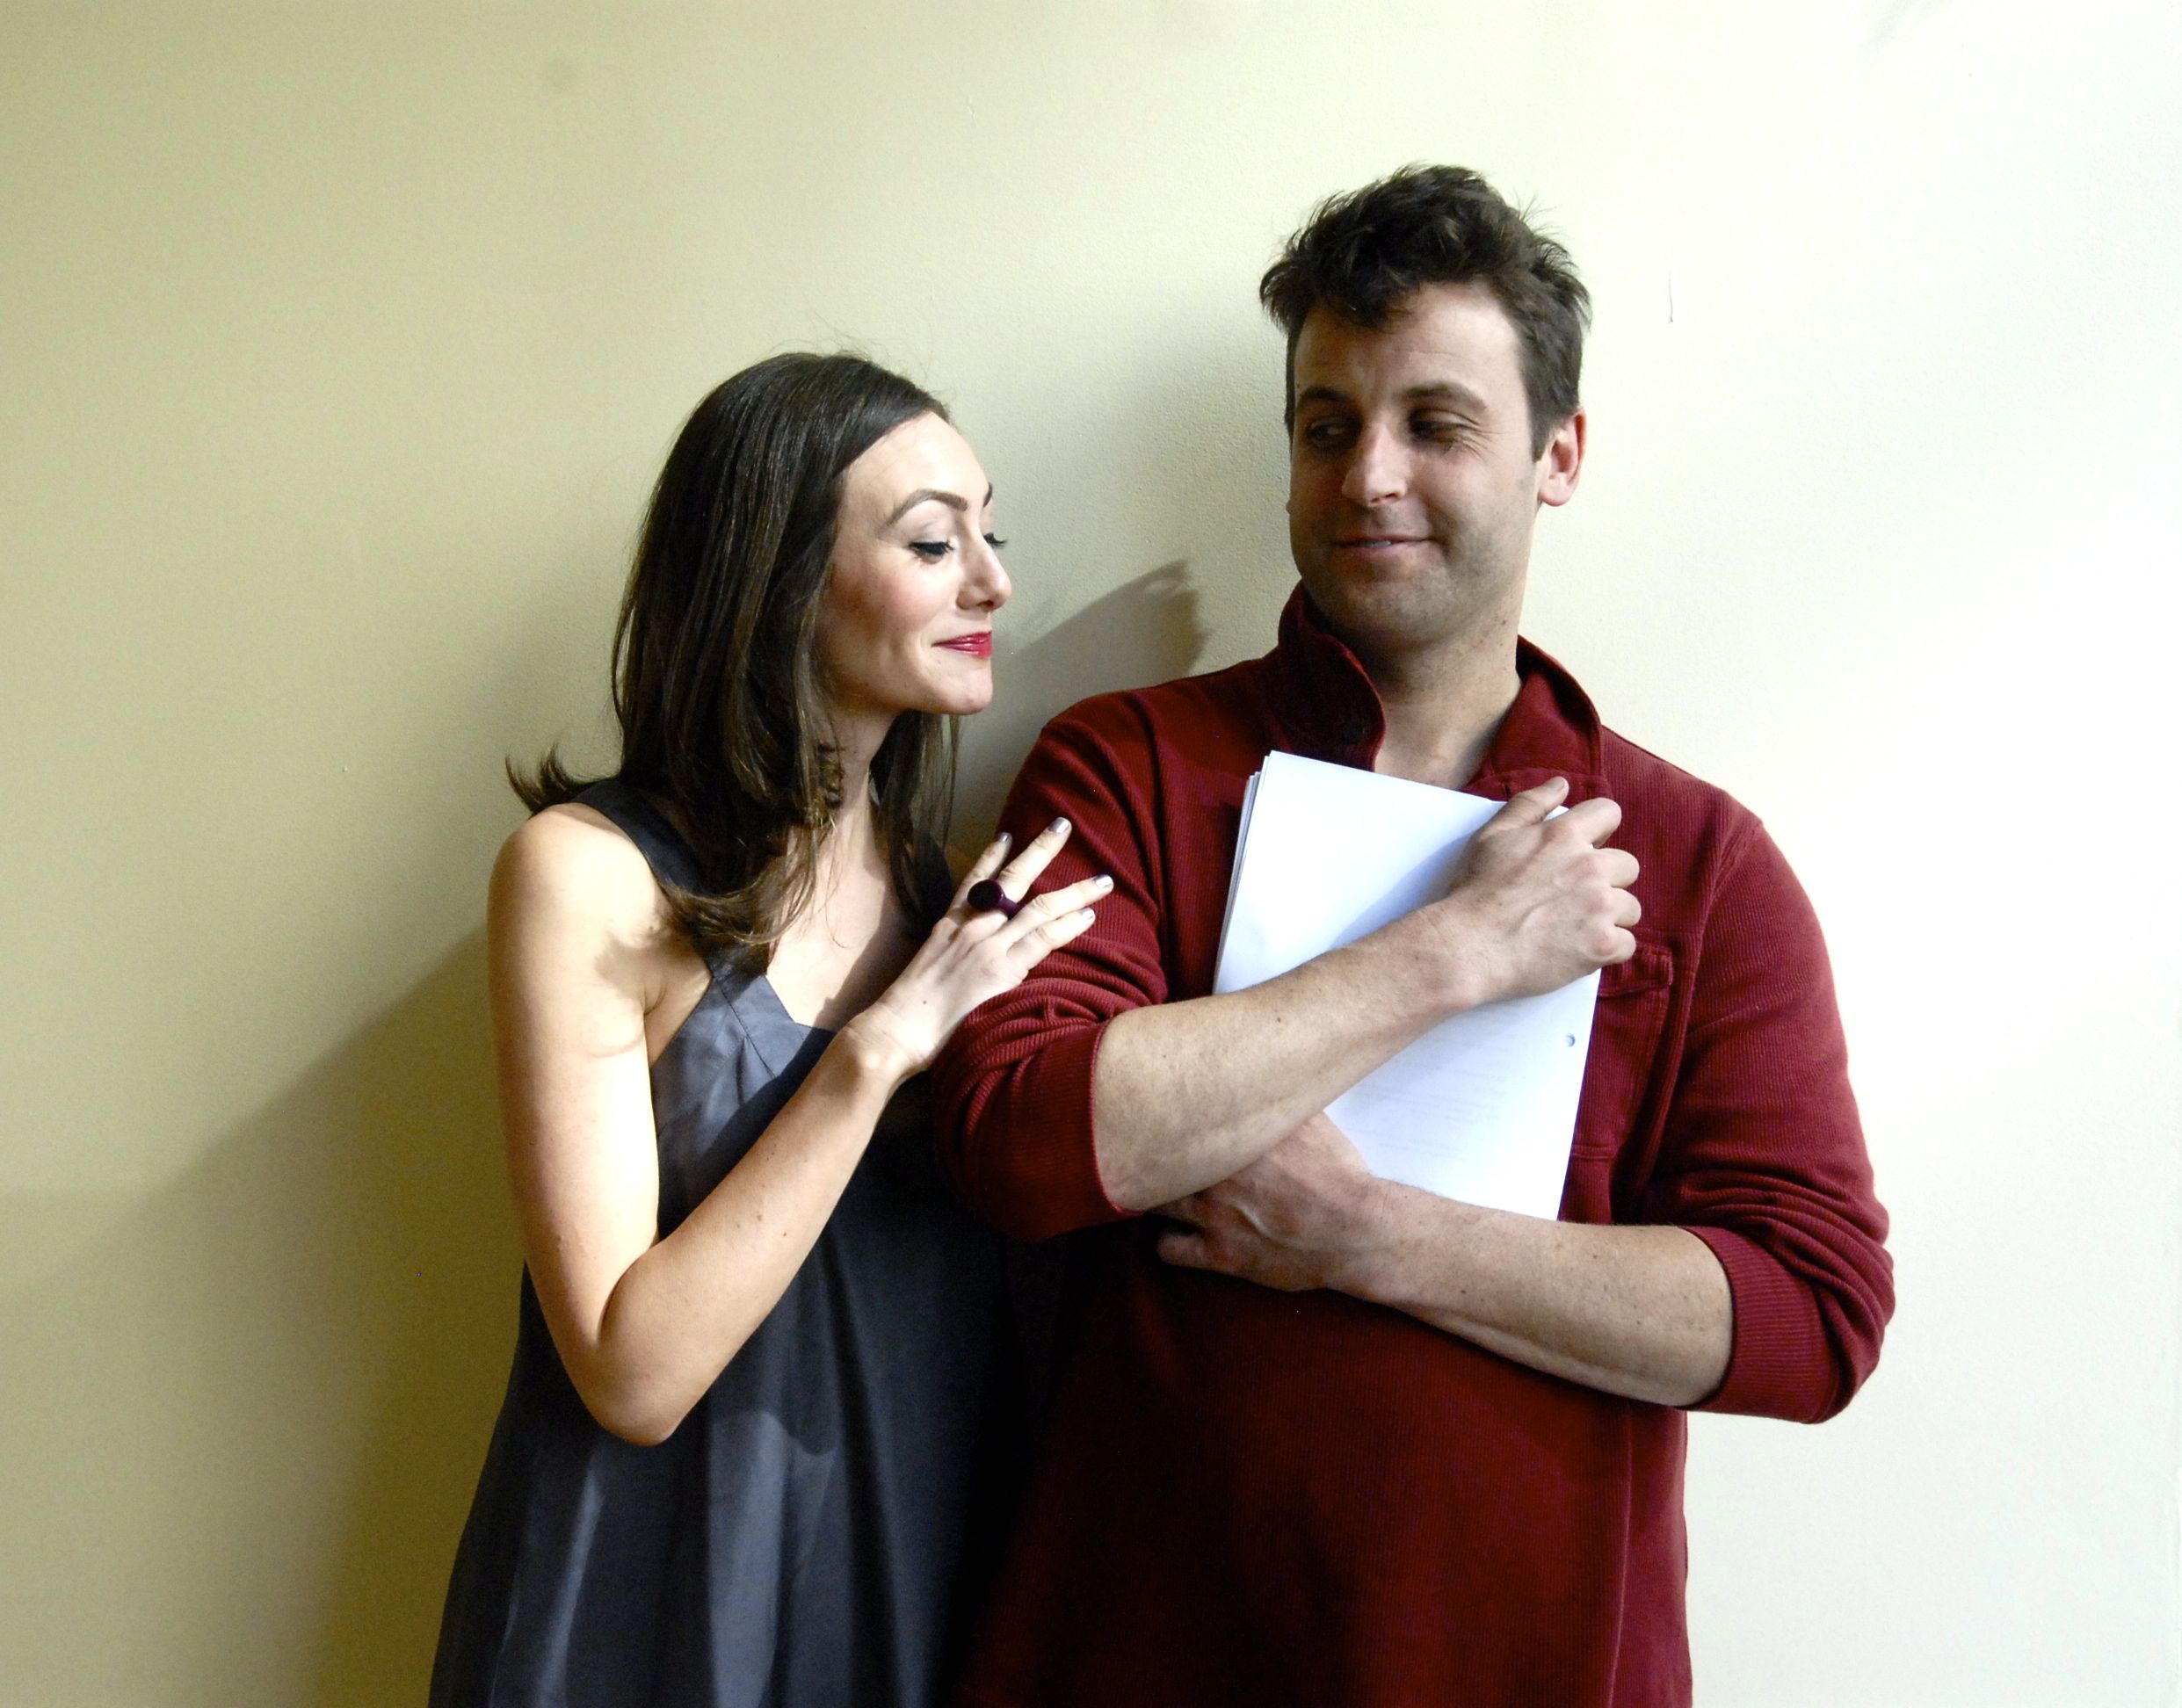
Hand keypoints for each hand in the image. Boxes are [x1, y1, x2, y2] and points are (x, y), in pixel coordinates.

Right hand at [842, 819, 1108, 1081]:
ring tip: (1103, 880)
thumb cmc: (906, 1013)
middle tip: (1064, 824)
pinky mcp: (1001, 969)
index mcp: (949, 924)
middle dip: (1042, 849)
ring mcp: (987, 945)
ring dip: (1075, 891)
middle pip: (1013, 878)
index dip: (992, 855)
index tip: (1008, 835)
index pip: (974, 881)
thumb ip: (953, 957)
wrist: (896, 1029)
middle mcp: (970, 926)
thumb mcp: (927, 969)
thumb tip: (970, 961)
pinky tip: (1087, 916)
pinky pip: (1042, 939)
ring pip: (1039, 907)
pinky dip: (1067, 925)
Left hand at [1154, 1113, 1380, 1292]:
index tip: (1154, 1114)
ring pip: (1154, 1202)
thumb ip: (1277, 1099)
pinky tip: (1177, 1233)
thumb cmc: (1336, 1172)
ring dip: (1154, 1196)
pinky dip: (1167, 1241)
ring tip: (1158, 1191)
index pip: (1173, 1116)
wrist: (1354, 1229)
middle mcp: (1214, 1173)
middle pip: (1154, 1159)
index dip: (1158, 1115)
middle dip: (1148, 1154)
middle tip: (1145, 1152)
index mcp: (1233, 1137)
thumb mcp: (1310, 1121)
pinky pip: (1168, 1249)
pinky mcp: (1220, 1255)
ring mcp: (1213, 1215)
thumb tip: (1262, 1070)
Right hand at [1429, 777, 1638, 1005]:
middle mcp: (1590, 867)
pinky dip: (1607, 949)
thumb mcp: (1493, 836)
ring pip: (1629, 908)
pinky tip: (1579, 950)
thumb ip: (1530, 804)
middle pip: (1627, 866)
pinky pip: (1627, 944)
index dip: (1600, 830)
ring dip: (1608, 917)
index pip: (1609, 814)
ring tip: (1574, 928)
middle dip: (1607, 880)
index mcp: (1564, 835)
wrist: (1469, 948)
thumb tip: (1562, 785)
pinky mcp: (1603, 946)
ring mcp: (1600, 908)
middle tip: (1574, 898)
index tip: (1586, 849)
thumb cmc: (1476, 892)